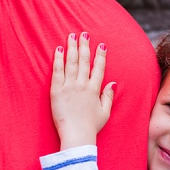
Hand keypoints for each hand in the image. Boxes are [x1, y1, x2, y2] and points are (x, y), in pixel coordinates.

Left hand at [50, 32, 114, 149]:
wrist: (77, 135)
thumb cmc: (91, 127)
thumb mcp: (105, 112)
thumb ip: (108, 96)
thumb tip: (112, 83)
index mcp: (95, 90)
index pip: (99, 68)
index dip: (100, 55)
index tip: (102, 44)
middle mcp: (83, 85)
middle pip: (84, 61)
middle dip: (84, 46)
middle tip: (84, 34)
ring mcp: (69, 87)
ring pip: (71, 62)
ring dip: (72, 47)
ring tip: (72, 36)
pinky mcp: (56, 90)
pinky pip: (57, 71)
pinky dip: (58, 59)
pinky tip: (59, 49)